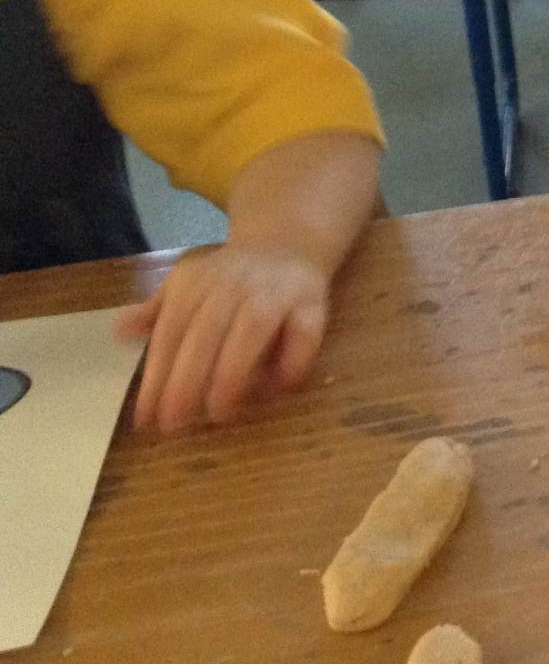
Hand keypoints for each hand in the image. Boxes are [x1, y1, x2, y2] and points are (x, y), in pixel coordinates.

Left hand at [116, 242, 330, 434]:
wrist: (289, 239)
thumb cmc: (230, 274)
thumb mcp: (186, 282)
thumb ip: (157, 311)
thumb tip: (120, 333)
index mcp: (197, 284)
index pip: (171, 333)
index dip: (157, 376)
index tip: (146, 417)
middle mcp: (234, 286)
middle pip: (206, 335)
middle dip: (187, 382)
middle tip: (175, 423)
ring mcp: (275, 293)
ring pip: (252, 331)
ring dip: (234, 373)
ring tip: (219, 412)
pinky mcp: (313, 303)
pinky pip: (305, 334)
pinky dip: (293, 361)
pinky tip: (276, 389)